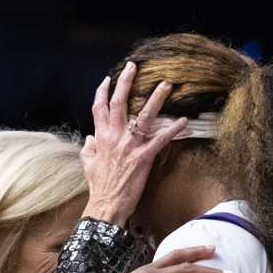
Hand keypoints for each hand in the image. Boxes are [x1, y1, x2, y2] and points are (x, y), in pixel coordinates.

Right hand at [83, 63, 187, 224]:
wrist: (106, 205)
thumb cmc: (99, 187)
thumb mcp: (87, 164)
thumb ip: (88, 148)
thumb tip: (90, 138)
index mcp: (101, 137)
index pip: (99, 107)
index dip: (103, 91)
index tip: (108, 79)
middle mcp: (115, 136)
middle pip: (119, 102)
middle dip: (126, 81)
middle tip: (133, 66)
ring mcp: (130, 145)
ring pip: (143, 115)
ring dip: (156, 98)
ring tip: (166, 84)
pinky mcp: (144, 157)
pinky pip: (161, 139)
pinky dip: (173, 129)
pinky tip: (184, 121)